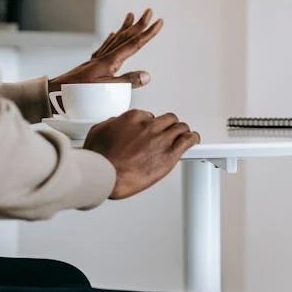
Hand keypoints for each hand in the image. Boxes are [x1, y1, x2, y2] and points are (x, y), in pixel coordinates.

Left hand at [48, 9, 163, 92]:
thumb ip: (127, 82)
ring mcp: (97, 59)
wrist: (56, 93)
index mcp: (110, 61)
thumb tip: (147, 75)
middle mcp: (105, 56)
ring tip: (131, 16)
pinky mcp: (91, 65)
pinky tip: (113, 34)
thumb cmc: (80, 93)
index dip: (148, 33)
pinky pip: (105, 46)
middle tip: (149, 11)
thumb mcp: (107, 89)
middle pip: (126, 36)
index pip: (135, 44)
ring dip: (125, 27)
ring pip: (115, 39)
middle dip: (139, 24)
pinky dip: (111, 39)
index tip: (159, 22)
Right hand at [82, 110, 199, 199]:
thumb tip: (117, 123)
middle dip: (169, 125)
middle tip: (169, 132)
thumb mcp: (99, 131)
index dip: (152, 124)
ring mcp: (161, 139)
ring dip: (181, 131)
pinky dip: (192, 139)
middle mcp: (149, 126)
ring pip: (180, 127)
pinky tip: (193, 140)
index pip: (149, 116)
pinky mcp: (170, 154)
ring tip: (183, 136)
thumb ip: (112, 124)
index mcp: (133, 118)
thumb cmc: (100, 158)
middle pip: (168, 119)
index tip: (152, 131)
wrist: (107, 175)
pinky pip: (188, 141)